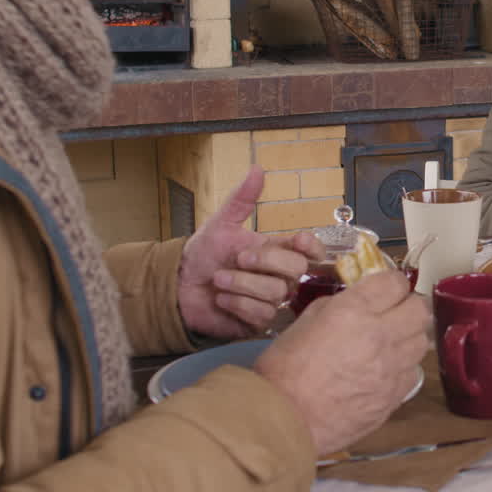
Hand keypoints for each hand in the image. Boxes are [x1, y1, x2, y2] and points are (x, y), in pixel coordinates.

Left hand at [178, 165, 322, 338]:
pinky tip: (223, 299)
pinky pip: (262, 313)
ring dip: (242, 284)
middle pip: (297, 270)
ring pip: (276, 293)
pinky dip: (237, 304)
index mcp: (278, 250)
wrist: (179, 286)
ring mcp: (272, 300)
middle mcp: (280, 276)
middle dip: (265, 261)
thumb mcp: (222, 223)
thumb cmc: (203, 255)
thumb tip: (257, 169)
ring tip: (219, 280)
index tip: (297, 239)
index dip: (311, 246)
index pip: (311, 250)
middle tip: (238, 258)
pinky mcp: (259, 322)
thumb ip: (242, 199)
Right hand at [254, 271, 429, 455]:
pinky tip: (385, 372)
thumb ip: (336, 306)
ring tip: (390, 343)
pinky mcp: (395, 396)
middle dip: (409, 306)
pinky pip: (412, 373)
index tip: (385, 290)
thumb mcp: (304, 322)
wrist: (285, 420)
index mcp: (354, 311)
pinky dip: (403, 368)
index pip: (395, 282)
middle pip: (420, 309)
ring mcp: (392, 368)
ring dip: (409, 337)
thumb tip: (355, 303)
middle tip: (395, 312)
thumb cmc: (284, 370)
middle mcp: (381, 335)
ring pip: (422, 341)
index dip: (391, 283)